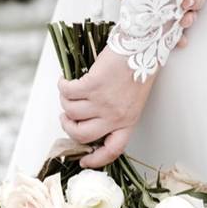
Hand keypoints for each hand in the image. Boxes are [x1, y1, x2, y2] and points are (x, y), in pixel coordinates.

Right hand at [58, 48, 154, 167]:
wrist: (143, 46)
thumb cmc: (139, 67)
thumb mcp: (133, 99)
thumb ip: (117, 113)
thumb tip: (91, 119)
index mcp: (128, 121)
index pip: (112, 150)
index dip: (95, 160)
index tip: (83, 161)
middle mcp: (115, 116)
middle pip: (82, 135)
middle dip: (68, 127)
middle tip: (66, 117)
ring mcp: (103, 102)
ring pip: (71, 112)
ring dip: (64, 102)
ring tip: (68, 91)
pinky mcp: (92, 85)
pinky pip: (67, 92)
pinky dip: (62, 86)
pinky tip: (65, 79)